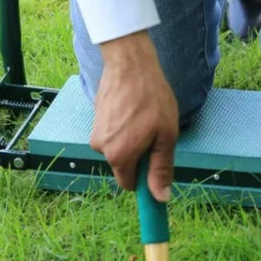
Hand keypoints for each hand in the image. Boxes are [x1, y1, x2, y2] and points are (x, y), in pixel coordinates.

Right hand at [90, 30, 178, 201]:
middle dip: (139, 154)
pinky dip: (123, 126)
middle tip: (154, 131)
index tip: (156, 163)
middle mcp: (101, 147)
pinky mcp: (95, 118)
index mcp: (119, 156)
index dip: (145, 177)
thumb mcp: (166, 135)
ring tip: (143, 116)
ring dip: (132, 138)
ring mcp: (95, 131)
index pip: (129, 184)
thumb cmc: (151, 97)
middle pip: (123, 164)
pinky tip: (133, 108)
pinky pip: (113, 131)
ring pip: (118, 147)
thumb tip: (160, 197)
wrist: (130, 63)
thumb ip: (161, 168)